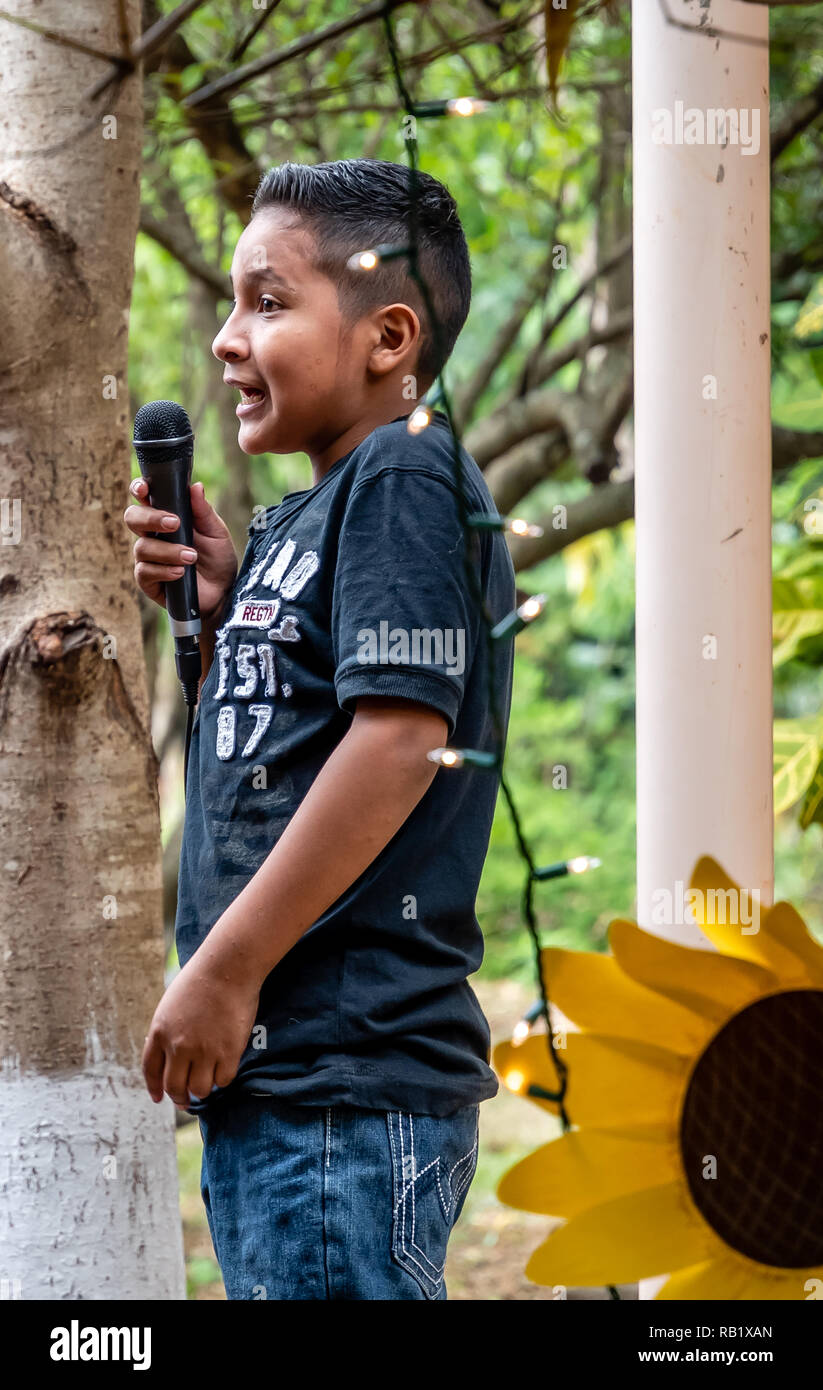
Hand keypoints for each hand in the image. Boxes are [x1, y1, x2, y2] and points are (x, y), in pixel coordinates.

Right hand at [124, 478, 237, 625]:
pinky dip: (163, 570)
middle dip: (151, 518)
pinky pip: (145, 572)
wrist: (223, 592)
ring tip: (191, 557)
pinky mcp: (148, 581)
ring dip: (168, 551)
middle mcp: (152, 535)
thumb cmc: (217, 559)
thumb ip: (204, 511)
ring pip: (142, 547)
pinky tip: (180, 572)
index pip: (144, 498)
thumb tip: (196, 486)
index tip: (144, 489)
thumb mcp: (216, 532)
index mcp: (165, 517)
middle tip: (175, 523)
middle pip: (132, 518)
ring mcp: (147, 558)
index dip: (138, 489)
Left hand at [142, 955, 260, 1106]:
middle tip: (186, 1101)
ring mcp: (203, 1051)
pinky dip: (223, 1079)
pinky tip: (224, 1070)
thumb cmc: (201, 978)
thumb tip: (171, 1056)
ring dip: (202, 1090)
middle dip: (180, 1098)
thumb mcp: (171, 1004)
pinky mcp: (228, 1052)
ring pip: (199, 1089)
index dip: (154, 1088)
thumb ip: (168, 1031)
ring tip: (208, 1082)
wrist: (228, 966)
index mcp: (160, 1032)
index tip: (159, 1098)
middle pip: (174, 1087)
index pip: (151, 1071)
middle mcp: (178, 1046)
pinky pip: (223, 1080)